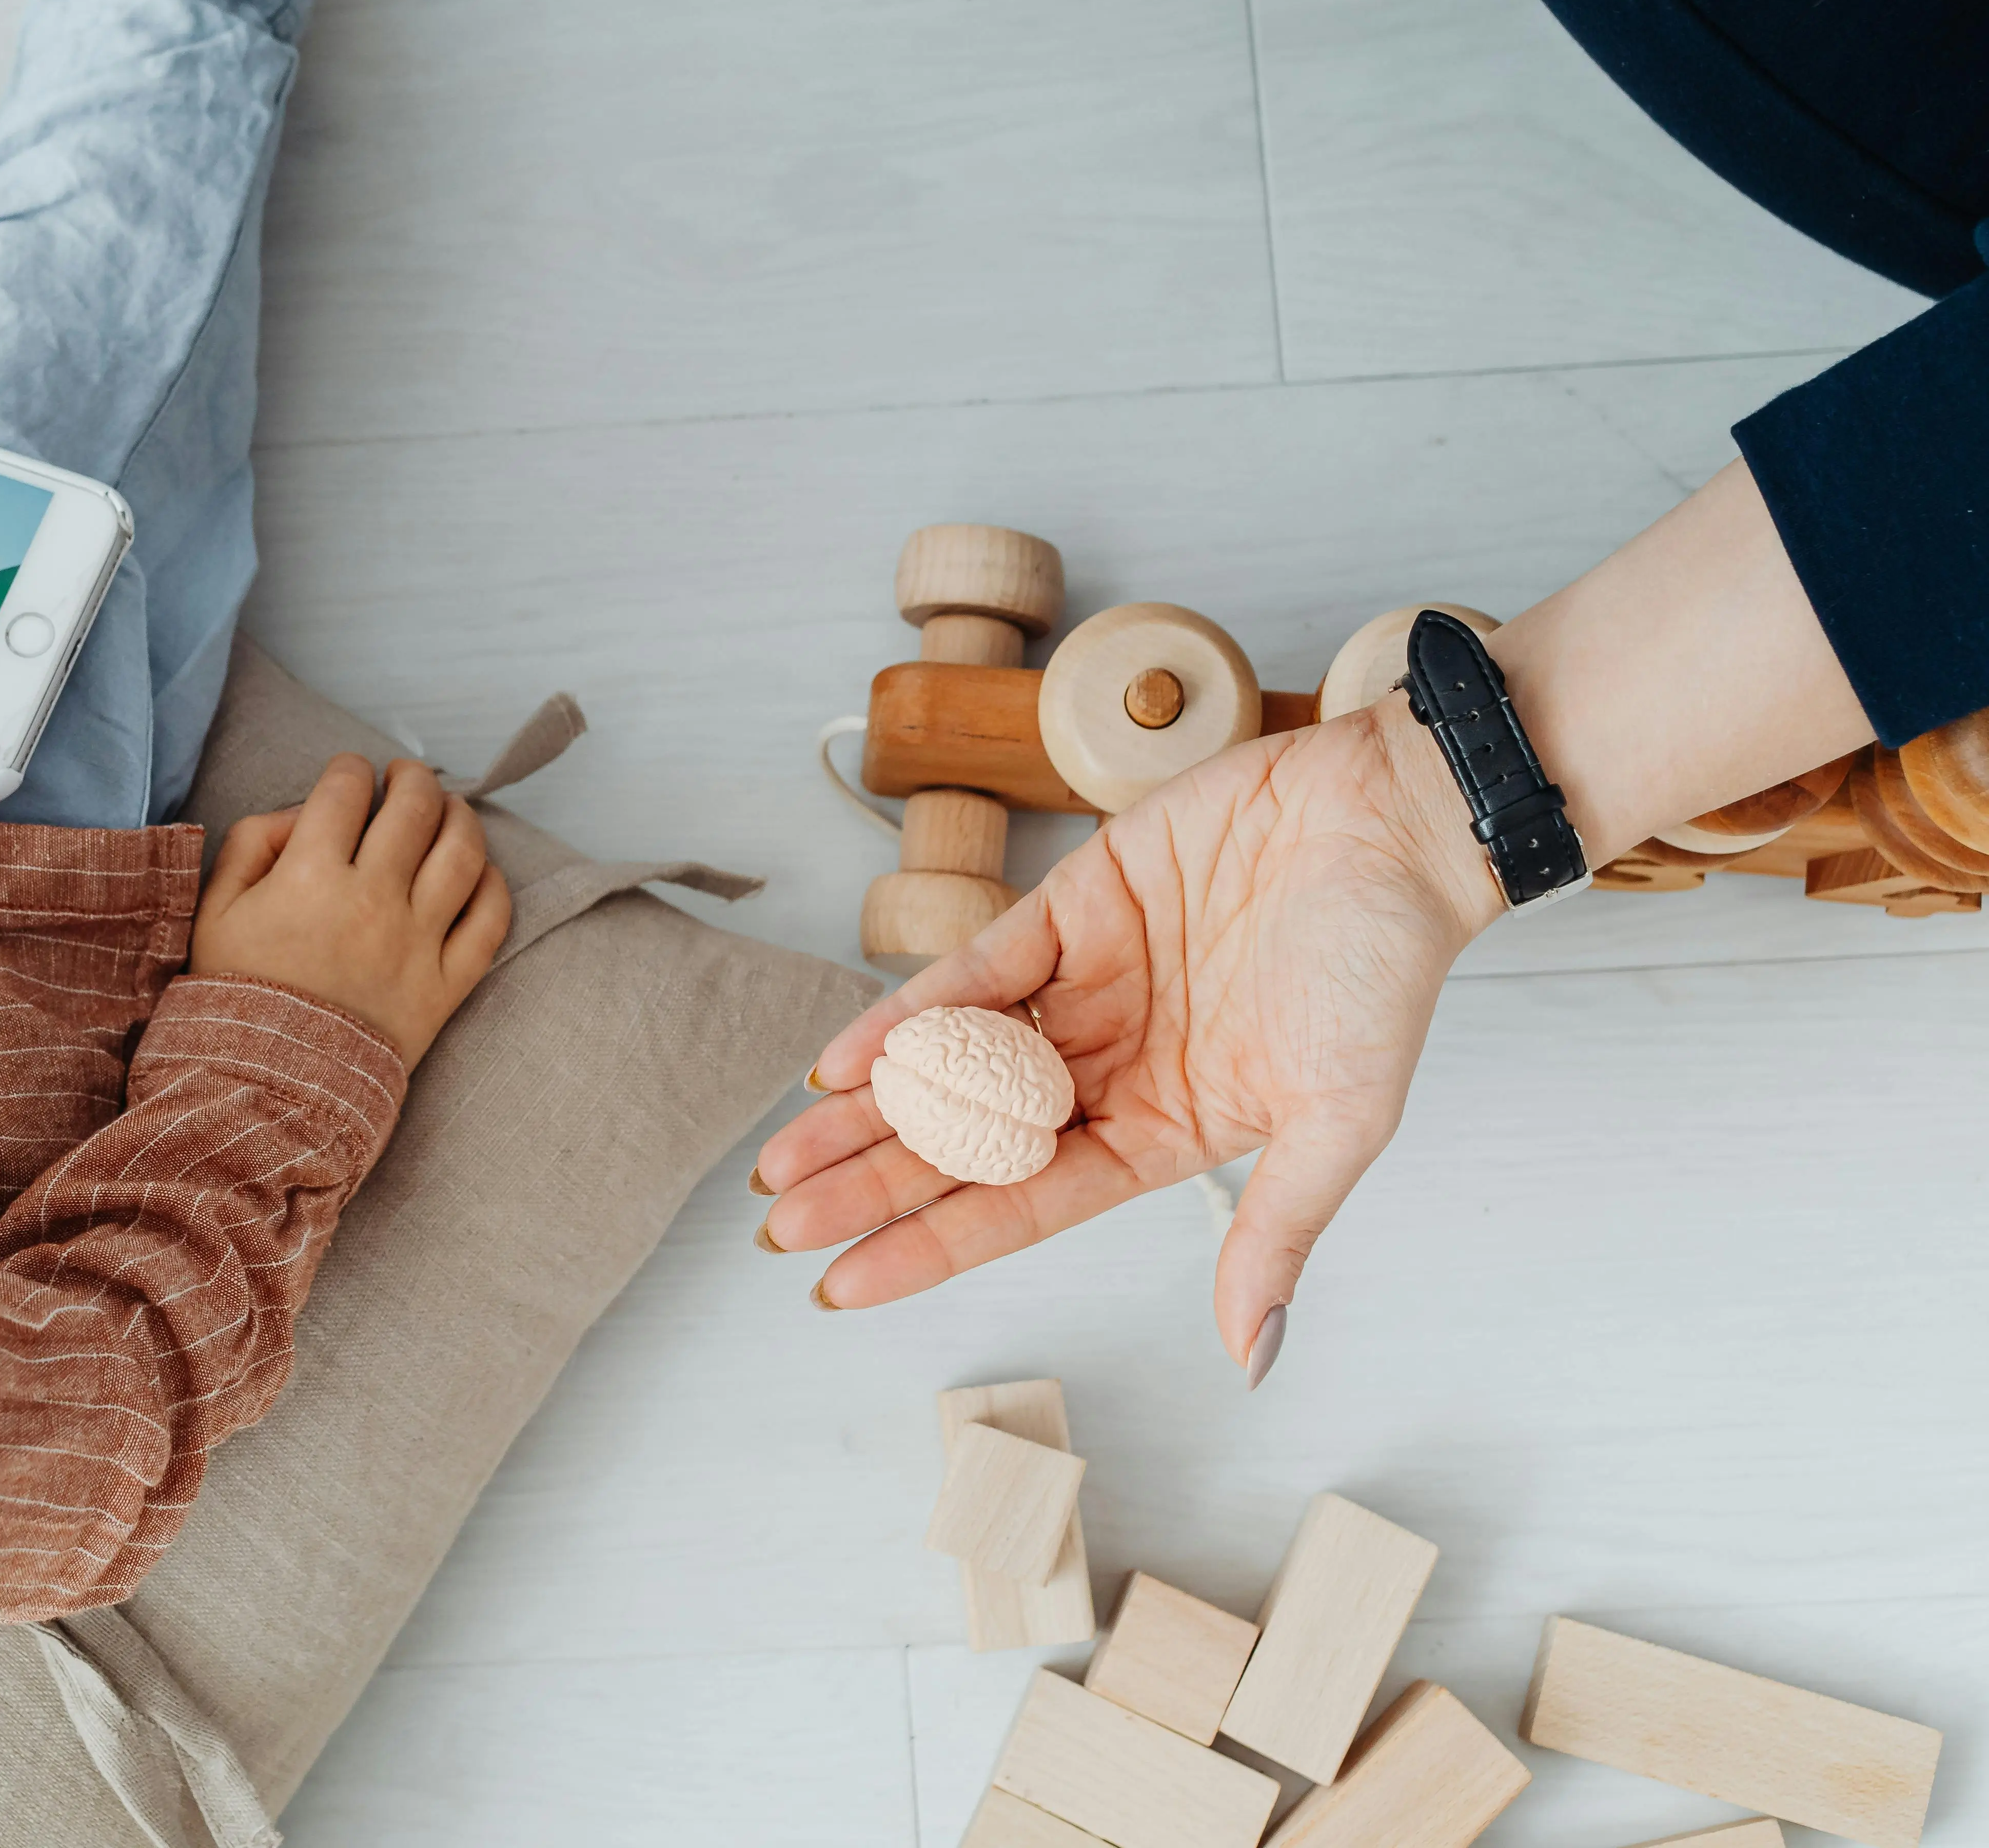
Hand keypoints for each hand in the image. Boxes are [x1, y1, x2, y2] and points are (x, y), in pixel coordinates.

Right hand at [193, 754, 513, 1065]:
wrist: (267, 1089)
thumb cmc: (238, 996)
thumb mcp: (215, 912)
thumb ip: (252, 844)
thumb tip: (303, 814)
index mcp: (309, 878)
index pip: (345, 790)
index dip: (349, 770)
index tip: (348, 775)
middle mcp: (371, 902)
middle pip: (414, 807)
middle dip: (411, 778)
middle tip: (403, 778)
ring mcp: (416, 944)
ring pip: (462, 853)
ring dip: (459, 816)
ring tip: (446, 810)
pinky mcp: (445, 987)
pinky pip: (490, 921)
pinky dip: (491, 885)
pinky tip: (475, 872)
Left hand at [754, 693, 1502, 1371]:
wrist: (1397, 821)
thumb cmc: (1385, 972)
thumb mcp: (1339, 1120)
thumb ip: (1276, 1231)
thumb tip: (1251, 1357)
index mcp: (1166, 1131)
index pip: (1025, 1206)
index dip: (933, 1246)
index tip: (845, 1286)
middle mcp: (1112, 1067)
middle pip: (969, 1142)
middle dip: (872, 1187)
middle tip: (780, 1228)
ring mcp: (1087, 988)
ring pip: (952, 1063)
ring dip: (868, 1111)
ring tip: (782, 1158)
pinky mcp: (1072, 906)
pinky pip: (971, 973)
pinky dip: (905, 1015)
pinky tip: (841, 1062)